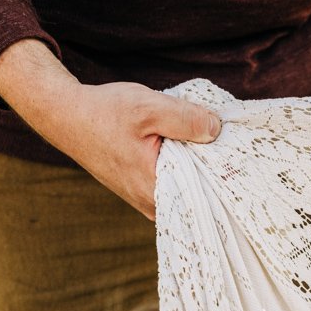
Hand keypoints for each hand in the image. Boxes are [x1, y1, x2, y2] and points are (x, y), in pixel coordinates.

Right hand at [0, 40, 220, 218]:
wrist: (67, 116)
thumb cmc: (103, 112)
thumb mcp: (148, 107)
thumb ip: (185, 119)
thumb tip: (217, 128)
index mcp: (156, 187)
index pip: (204, 196)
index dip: (225, 180)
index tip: (243, 165)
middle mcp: (152, 203)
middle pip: (198, 198)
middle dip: (215, 177)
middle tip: (236, 156)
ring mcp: (147, 201)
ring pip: (186, 193)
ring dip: (200, 175)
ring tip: (218, 154)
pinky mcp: (143, 192)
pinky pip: (174, 188)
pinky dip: (185, 174)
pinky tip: (195, 156)